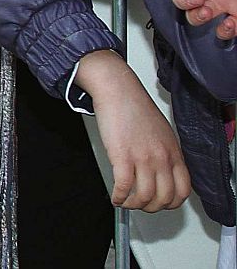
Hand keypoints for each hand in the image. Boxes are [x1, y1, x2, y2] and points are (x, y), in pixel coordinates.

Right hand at [79, 50, 191, 210]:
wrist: (118, 90)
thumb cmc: (135, 107)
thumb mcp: (162, 132)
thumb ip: (165, 153)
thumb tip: (161, 172)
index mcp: (173, 152)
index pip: (182, 190)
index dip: (171, 203)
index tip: (159, 202)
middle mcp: (161, 158)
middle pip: (164, 198)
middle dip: (150, 207)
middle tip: (139, 204)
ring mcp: (142, 158)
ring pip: (144, 197)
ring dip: (133, 204)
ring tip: (125, 201)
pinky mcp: (122, 156)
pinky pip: (124, 187)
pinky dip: (119, 197)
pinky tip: (115, 196)